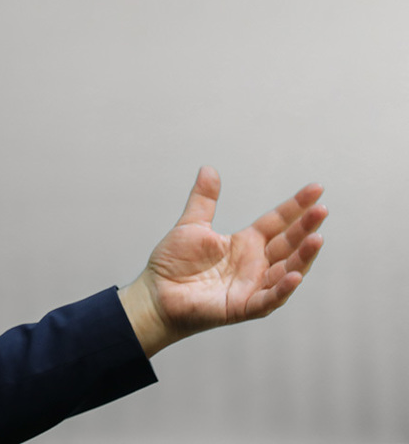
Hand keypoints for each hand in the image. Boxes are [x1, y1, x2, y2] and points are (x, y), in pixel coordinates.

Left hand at [118, 166, 327, 357]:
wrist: (155, 293)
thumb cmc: (173, 263)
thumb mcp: (191, 225)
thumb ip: (203, 199)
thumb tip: (209, 169)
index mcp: (246, 244)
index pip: (277, 222)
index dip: (296, 206)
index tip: (316, 189)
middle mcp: (255, 264)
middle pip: (287, 243)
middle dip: (305, 227)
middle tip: (321, 209)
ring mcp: (252, 286)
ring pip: (286, 270)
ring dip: (303, 257)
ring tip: (317, 239)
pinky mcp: (243, 306)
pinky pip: (268, 299)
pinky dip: (283, 289)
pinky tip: (294, 275)